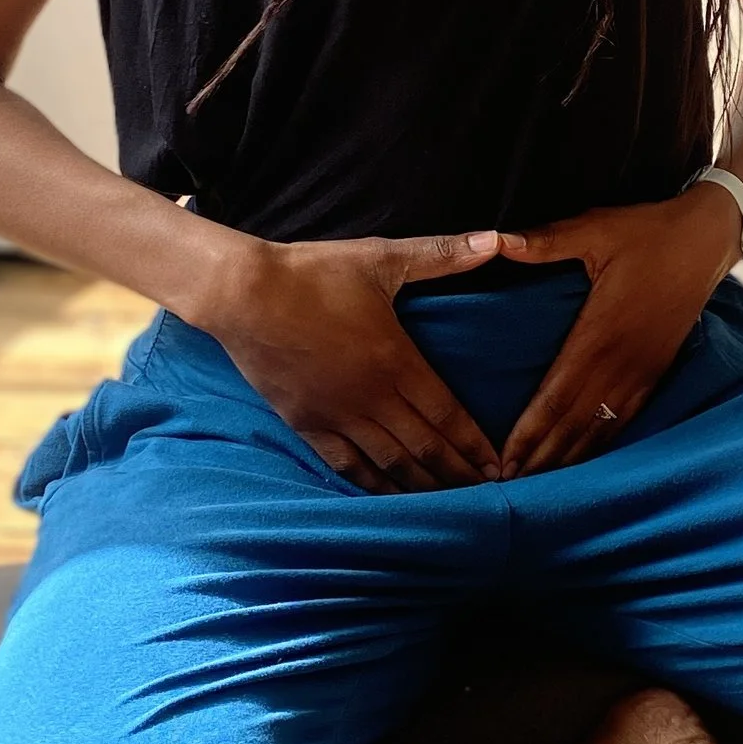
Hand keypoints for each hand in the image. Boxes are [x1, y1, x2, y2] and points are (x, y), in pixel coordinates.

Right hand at [195, 229, 507, 491]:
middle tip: (486, 495)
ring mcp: (337, 415)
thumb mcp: (381, 258)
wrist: (243, 295)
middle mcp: (371, 397)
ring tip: (449, 504)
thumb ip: (441, 254)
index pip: (447, 414)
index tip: (499, 467)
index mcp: (396, 361)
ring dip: (422, 487)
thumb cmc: (314, 274)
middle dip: (458, 474)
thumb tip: (498, 239)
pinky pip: (347, 465)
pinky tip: (390, 499)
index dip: (475, 444)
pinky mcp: (306, 424)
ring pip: (389, 464)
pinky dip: (373, 485)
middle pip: (424, 448)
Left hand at [493, 187, 742, 476]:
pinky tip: (586, 460)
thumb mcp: (595, 228)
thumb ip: (545, 241)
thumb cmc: (648, 231)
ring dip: (570, 458)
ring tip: (540, 486)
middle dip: (542, 457)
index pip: (557, 395)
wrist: (707, 238)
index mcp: (601, 332)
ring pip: (602, 426)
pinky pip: (628, 417)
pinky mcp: (658, 370)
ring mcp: (644, 369)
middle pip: (575, 422)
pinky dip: (604, 442)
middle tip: (509, 488)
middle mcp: (623, 361)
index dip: (529, 431)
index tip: (504, 460)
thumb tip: (497, 240)